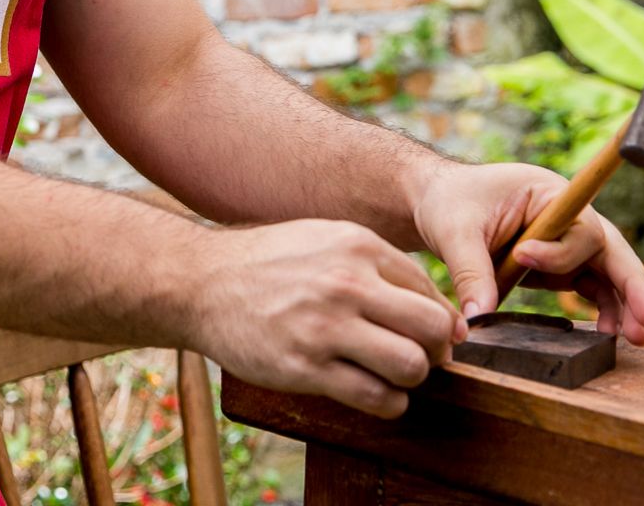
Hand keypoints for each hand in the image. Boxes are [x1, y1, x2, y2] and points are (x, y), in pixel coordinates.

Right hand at [187, 219, 465, 417]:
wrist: (201, 283)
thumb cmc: (269, 264)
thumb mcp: (325, 240)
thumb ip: (379, 266)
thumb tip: (442, 312)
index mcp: (356, 246)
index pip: (429, 291)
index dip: (438, 321)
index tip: (428, 336)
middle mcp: (346, 283)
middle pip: (432, 329)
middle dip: (435, 350)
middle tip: (420, 357)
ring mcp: (325, 327)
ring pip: (410, 366)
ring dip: (411, 379)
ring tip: (393, 376)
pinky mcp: (305, 367)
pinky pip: (374, 397)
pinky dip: (388, 403)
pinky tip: (375, 393)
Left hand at [411, 161, 643, 345]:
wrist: (435, 203)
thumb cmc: (449, 202)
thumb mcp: (454, 231)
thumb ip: (470, 272)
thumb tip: (479, 318)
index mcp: (547, 194)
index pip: (576, 224)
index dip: (560, 250)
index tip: (522, 256)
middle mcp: (567, 218)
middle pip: (611, 250)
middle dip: (633, 285)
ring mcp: (566, 243)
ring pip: (608, 273)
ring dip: (626, 305)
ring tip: (637, 338)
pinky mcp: (559, 267)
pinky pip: (591, 287)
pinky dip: (605, 309)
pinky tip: (611, 333)